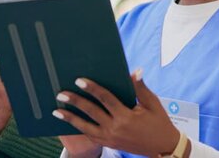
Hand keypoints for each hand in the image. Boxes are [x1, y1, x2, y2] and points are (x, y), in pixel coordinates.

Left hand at [53, 70, 181, 156]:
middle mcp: (115, 128)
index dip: (92, 88)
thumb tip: (135, 71)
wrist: (163, 148)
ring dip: (70, 118)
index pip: (105, 99)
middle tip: (61, 94)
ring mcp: (110, 138)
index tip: (79, 80)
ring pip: (85, 127)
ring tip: (56, 111)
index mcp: (126, 116)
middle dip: (75, 102)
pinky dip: (78, 128)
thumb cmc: (159, 122)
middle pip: (91, 112)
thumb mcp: (152, 103)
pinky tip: (68, 121)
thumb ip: (140, 88)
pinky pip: (90, 135)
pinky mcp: (108, 144)